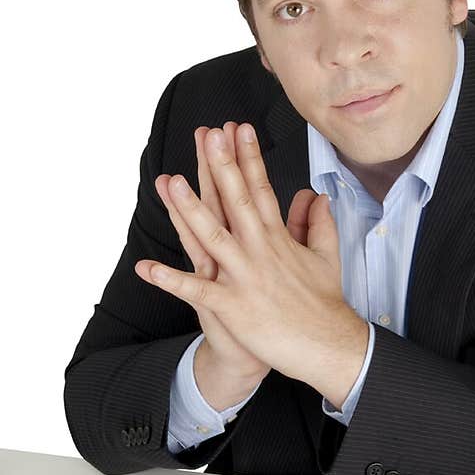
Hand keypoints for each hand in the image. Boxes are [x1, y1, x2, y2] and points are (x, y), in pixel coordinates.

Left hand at [135, 122, 368, 404]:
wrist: (329, 346)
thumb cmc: (325, 304)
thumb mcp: (327, 257)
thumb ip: (318, 223)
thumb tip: (316, 196)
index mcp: (278, 239)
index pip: (261, 189)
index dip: (248, 157)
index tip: (238, 128)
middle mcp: (260, 251)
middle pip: (236, 202)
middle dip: (221, 166)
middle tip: (209, 134)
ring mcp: (245, 277)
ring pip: (212, 237)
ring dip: (189, 210)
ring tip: (170, 182)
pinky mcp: (234, 306)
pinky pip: (196, 291)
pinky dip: (171, 280)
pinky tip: (146, 268)